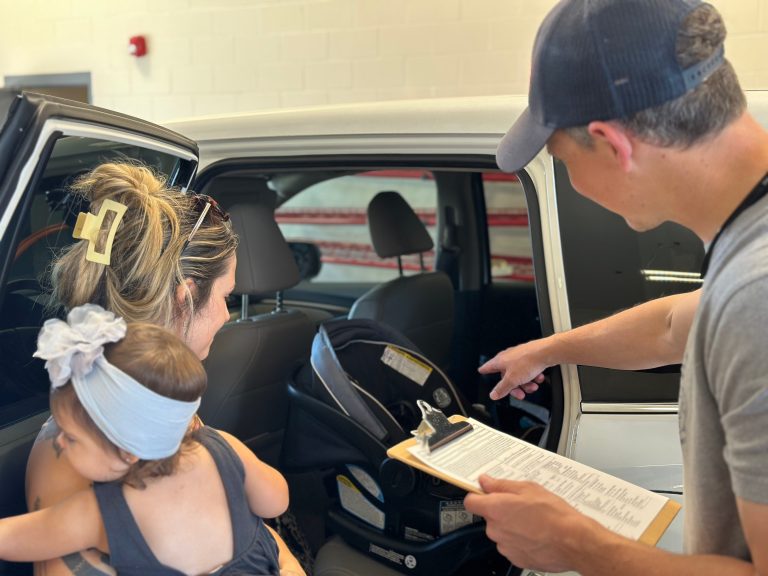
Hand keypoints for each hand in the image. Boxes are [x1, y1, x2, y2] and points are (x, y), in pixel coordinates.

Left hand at [464, 475, 599, 572]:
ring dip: (511, 527)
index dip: (478, 496)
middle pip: (489, 517)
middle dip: (501, 511)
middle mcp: (496, 529)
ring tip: (533, 521)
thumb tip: (485, 481)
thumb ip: (501, 485)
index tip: (486, 493)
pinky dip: (520, 541)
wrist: (573, 541)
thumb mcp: (528, 488)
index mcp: (495, 509)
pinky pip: (511, 546)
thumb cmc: (554, 515)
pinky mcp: (516, 559)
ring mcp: (505, 546)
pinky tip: (536, 535)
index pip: (471, 502)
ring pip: (501, 532)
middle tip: (522, 506)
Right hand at [478, 340, 548, 399]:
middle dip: (515, 387)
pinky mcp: (530, 358)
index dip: (484, 370)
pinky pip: (529, 371)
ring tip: (533, 386)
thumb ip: (502, 388)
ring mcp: (519, 357)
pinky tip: (538, 378)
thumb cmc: (527, 361)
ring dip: (526, 383)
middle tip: (520, 394)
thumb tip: (493, 394)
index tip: (481, 371)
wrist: (546, 353)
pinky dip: (533, 376)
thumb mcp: (512, 380)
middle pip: (507, 376)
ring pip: (519, 375)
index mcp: (500, 361)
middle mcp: (508, 358)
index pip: (488, 367)